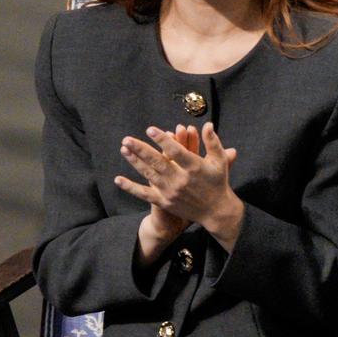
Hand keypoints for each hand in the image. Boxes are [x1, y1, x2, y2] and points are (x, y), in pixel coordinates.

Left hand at [117, 122, 245, 252]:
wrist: (215, 211)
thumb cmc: (218, 182)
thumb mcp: (219, 161)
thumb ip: (212, 142)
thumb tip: (207, 124)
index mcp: (194, 167)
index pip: (175, 151)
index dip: (162, 140)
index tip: (150, 129)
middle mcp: (181, 180)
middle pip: (157, 162)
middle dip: (141, 150)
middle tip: (127, 139)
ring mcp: (171, 192)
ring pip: (149, 174)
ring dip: (135, 162)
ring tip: (124, 149)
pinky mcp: (164, 202)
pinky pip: (144, 194)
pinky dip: (130, 187)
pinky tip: (118, 179)